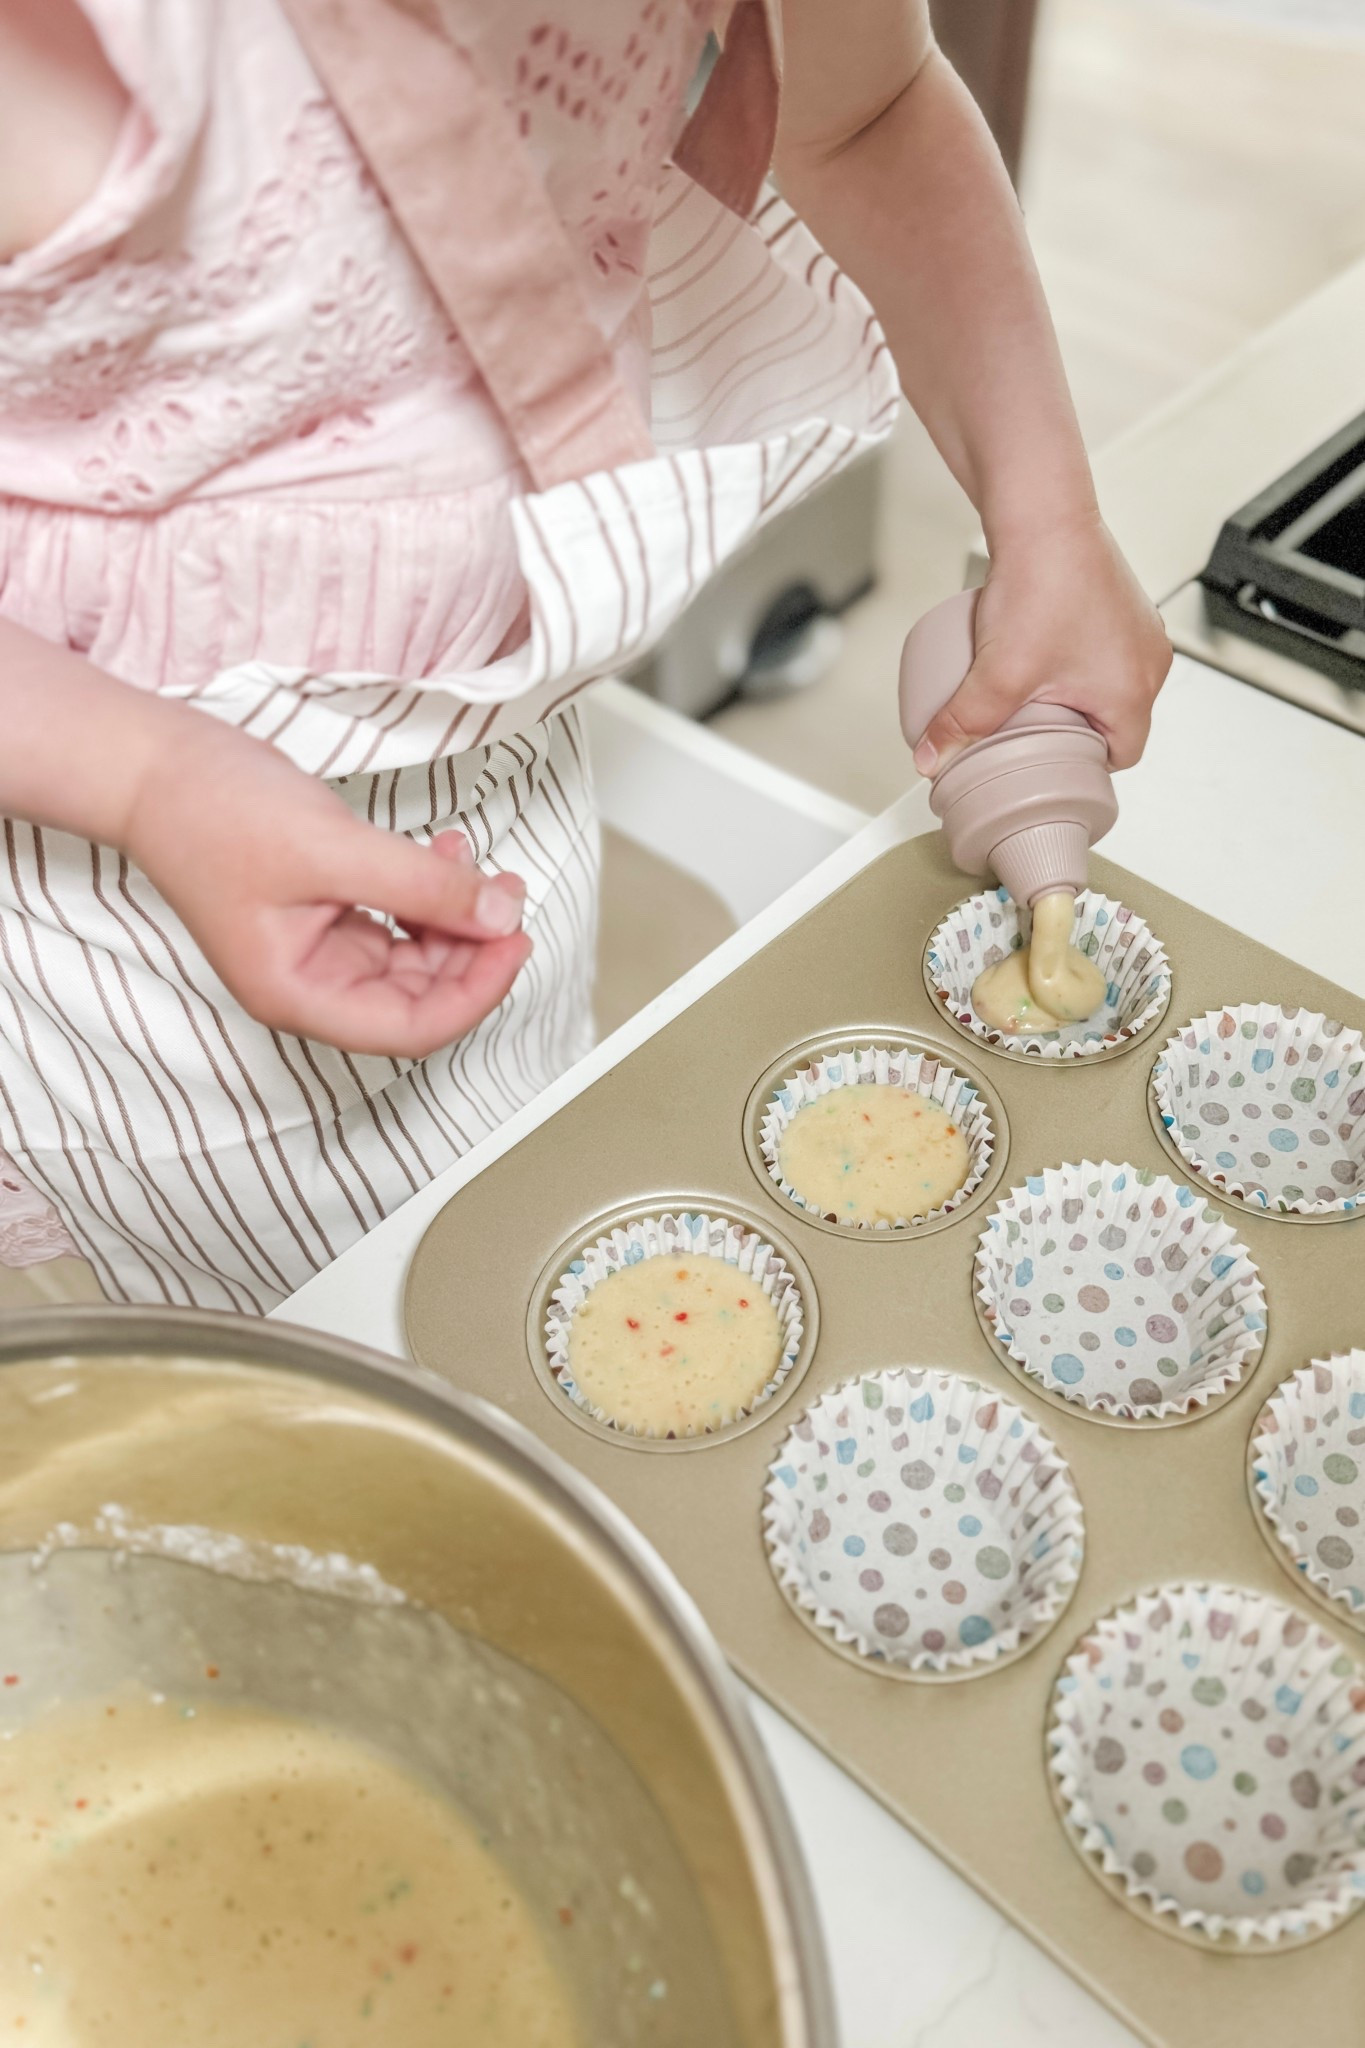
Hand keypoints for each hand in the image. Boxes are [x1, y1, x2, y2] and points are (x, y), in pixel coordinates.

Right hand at [125, 714, 530, 1057]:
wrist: (153, 765)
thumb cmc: (211, 811)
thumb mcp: (333, 848)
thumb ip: (421, 887)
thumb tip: (497, 913)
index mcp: (299, 993)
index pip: (412, 1027)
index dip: (475, 992)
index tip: (513, 942)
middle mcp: (311, 982)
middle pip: (420, 995)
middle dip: (471, 946)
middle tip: (506, 893)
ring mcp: (317, 948)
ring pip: (414, 955)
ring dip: (455, 915)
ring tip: (478, 865)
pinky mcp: (324, 910)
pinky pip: (396, 918)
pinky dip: (427, 891)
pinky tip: (443, 855)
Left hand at [912, 515, 1171, 775]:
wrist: (1043, 514)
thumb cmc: (1042, 583)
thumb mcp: (998, 673)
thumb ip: (964, 723)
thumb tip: (933, 759)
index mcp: (1135, 690)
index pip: (1121, 757)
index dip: (1083, 766)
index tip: (1050, 763)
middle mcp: (1149, 661)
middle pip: (1115, 721)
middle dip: (1074, 731)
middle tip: (1033, 731)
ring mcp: (1141, 629)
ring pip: (1109, 684)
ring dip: (1075, 693)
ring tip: (1034, 692)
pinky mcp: (1124, 605)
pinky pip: (1105, 649)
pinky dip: (1078, 660)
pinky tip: (1044, 653)